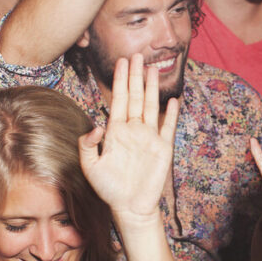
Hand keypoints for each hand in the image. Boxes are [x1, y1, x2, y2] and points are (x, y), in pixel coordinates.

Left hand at [79, 55, 177, 222]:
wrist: (129, 206)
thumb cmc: (108, 188)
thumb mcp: (90, 166)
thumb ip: (87, 145)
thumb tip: (97, 124)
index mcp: (116, 130)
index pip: (119, 99)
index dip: (120, 80)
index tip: (121, 61)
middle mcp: (133, 130)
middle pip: (136, 96)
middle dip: (135, 76)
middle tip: (136, 55)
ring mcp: (149, 137)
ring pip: (152, 106)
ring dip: (152, 87)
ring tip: (153, 69)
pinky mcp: (163, 148)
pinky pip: (168, 127)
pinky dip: (171, 114)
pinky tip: (174, 100)